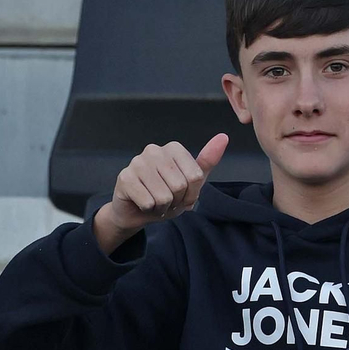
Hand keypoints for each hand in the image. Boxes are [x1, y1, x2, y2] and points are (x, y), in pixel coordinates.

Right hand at [94, 133, 228, 251]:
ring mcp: (137, 162)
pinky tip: (143, 204)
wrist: (136, 211)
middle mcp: (154, 150)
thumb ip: (207, 161)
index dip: (192, 194)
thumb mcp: (191, 182)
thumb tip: (223, 137)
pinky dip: (149, 210)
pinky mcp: (125, 177)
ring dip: (162, 207)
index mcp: (173, 148)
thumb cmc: (165, 195)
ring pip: (164, 196)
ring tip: (156, 202)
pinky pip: (148, 202)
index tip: (183, 195)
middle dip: (176, 201)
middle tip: (167, 200)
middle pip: (180, 186)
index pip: (196, 176)